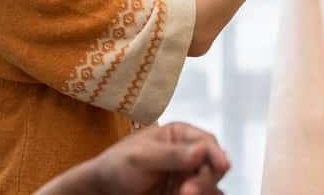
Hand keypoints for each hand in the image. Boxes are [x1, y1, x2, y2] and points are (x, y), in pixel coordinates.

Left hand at [88, 122, 228, 194]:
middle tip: (186, 193)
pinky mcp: (182, 194)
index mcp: (180, 136)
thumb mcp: (141, 157)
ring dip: (203, 192)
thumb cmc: (116, 166)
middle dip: (204, 180)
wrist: (101, 191)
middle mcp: (188, 155)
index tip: (221, 167)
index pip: (207, 142)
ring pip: (210, 185)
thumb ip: (172, 154)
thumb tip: (203, 148)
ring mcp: (186, 177)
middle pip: (212, 167)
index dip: (216, 154)